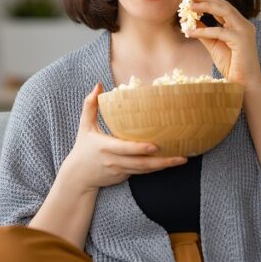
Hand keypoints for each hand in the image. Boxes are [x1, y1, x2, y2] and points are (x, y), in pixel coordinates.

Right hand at [61, 84, 187, 190]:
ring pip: (145, 169)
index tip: (155, 146)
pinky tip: (171, 162)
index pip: (124, 149)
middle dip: (161, 161)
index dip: (140, 148)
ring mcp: (121, 170)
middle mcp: (115, 161)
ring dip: (164, 165)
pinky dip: (157, 168)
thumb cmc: (83, 147)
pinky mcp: (125, 176)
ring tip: (182, 159)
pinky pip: (143, 172)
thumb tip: (98, 85)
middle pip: (141, 163)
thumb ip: (90, 106)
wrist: (79, 176)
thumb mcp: (84, 126)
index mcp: (105, 147)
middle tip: (181, 156)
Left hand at [185, 0, 260, 89]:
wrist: (243, 83)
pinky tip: (190, 32)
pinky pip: (219, 31)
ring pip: (224, 11)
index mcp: (239, 24)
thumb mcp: (214, 45)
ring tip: (190, 7)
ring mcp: (244, 30)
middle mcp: (244, 24)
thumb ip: (205, 33)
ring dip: (205, 7)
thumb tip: (191, 21)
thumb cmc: (231, 65)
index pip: (222, 6)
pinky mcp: (242, 40)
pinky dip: (203, 31)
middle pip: (223, 4)